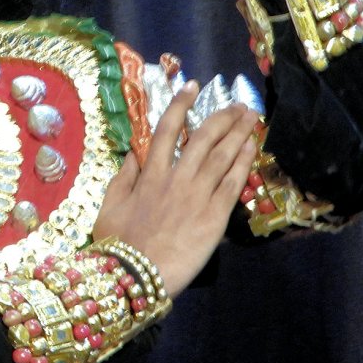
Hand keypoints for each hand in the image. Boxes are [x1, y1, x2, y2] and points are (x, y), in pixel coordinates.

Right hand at [93, 81, 257, 297]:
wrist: (136, 275)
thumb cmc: (118, 242)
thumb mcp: (111, 203)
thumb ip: (126, 174)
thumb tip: (134, 150)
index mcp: (150, 173)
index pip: (167, 130)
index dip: (181, 105)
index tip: (192, 86)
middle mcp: (176, 178)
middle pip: (203, 139)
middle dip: (222, 117)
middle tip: (237, 104)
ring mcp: (197, 196)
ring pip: (222, 156)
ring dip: (238, 133)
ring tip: (251, 118)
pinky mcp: (214, 217)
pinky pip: (232, 183)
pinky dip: (243, 162)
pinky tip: (251, 148)